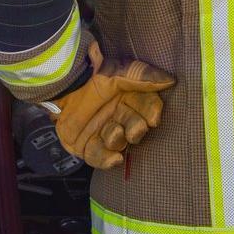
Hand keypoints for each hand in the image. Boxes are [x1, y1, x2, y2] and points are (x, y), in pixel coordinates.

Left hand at [48, 42, 174, 168]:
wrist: (62, 83)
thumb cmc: (90, 74)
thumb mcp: (118, 72)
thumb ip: (143, 77)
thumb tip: (170, 81)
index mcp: (127, 97)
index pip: (147, 108)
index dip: (151, 114)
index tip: (152, 118)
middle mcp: (117, 114)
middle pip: (135, 128)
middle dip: (136, 130)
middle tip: (133, 129)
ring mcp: (101, 130)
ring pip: (118, 143)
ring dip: (117, 139)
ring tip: (111, 132)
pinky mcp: (84, 144)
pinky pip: (98, 158)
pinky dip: (106, 161)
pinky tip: (114, 159)